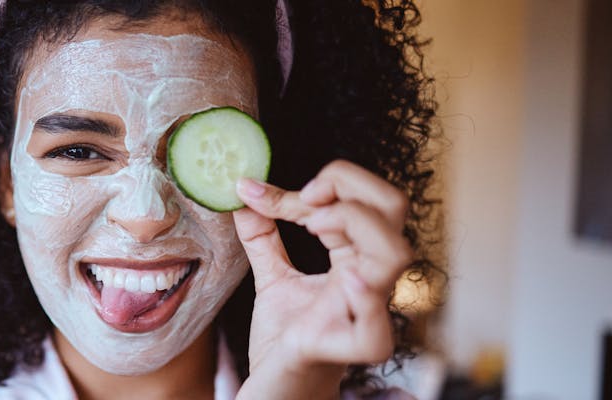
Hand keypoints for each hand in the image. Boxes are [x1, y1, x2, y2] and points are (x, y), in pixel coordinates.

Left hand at [232, 160, 411, 399]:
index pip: (365, 198)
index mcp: (356, 257)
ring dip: (356, 224)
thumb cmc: (285, 335)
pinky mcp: (346, 350)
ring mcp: (362, 313)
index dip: (327, 181)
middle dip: (350, 187)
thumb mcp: (272, 278)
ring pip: (394, 255)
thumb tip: (244, 189)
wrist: (274, 388)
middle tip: (308, 199)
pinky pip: (373, 330)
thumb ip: (262, 237)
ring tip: (316, 225)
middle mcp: (368, 279)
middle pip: (393, 209)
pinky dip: (363, 299)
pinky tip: (343, 278)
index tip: (267, 192)